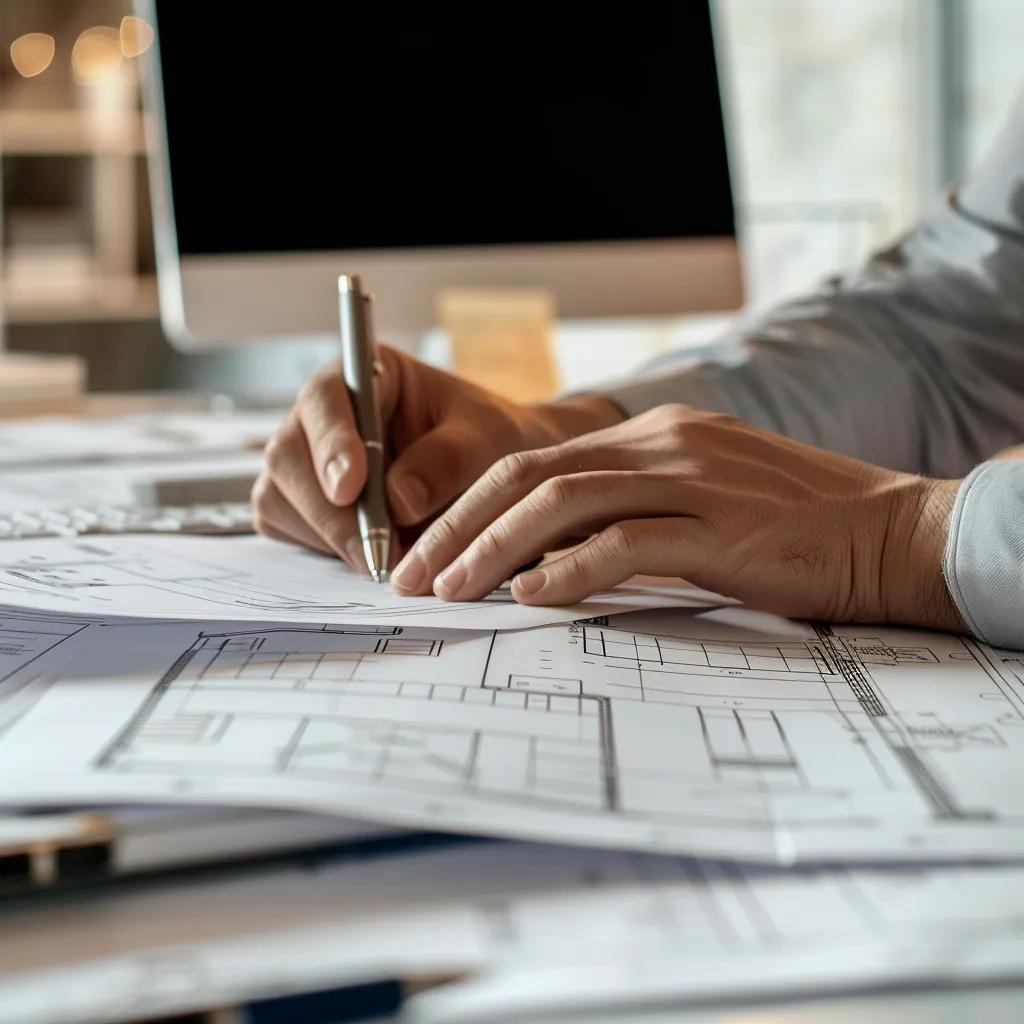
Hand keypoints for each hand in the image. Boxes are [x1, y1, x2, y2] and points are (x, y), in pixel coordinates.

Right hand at [252, 345, 622, 569]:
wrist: (494, 472)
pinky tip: (372, 555)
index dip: (331, 443)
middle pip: (288, 455)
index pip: (326, 399)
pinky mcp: (303, 502)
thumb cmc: (489, 440)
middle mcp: (325, 413)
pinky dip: (325, 550)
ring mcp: (306, 458)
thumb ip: (448, 460)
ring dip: (330, 537)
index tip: (351, 487)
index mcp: (367, 374)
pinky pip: (289, 528)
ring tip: (392, 557)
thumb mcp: (487, 439)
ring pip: (281, 497)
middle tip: (379, 554)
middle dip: (330, 511)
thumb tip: (399, 500)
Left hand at [391, 404, 965, 630]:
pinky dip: (569, 571)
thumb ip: (625, 520)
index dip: (467, 508)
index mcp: (649, 436)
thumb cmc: (787, 530)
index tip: (427, 555)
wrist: (887, 532)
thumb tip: (547, 562)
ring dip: (494, 550)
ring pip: (562, 504)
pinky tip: (533, 597)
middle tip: (412, 579)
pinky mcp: (718, 525)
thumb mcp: (694, 507)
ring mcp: (688, 478)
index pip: (533, 463)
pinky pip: (624, 543)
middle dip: (458, 528)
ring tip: (451, 592)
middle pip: (528, 476)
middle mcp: (659, 444)